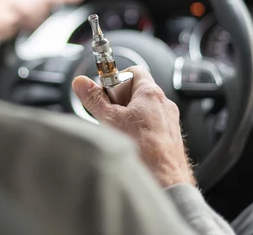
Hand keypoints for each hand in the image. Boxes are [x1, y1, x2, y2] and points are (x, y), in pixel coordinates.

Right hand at [71, 66, 195, 187]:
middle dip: (119, 101)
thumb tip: (81, 83)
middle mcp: (164, 105)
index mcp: (151, 93)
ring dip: (128, 118)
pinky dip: (139, 132)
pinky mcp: (170, 139)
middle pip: (137, 92)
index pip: (133, 71)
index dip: (116, 79)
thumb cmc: (143, 150)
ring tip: (118, 132)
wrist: (165, 182)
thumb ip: (94, 98)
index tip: (105, 92)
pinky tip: (130, 144)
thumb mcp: (109, 119)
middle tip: (109, 115)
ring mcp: (170, 122)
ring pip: (144, 112)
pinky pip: (152, 128)